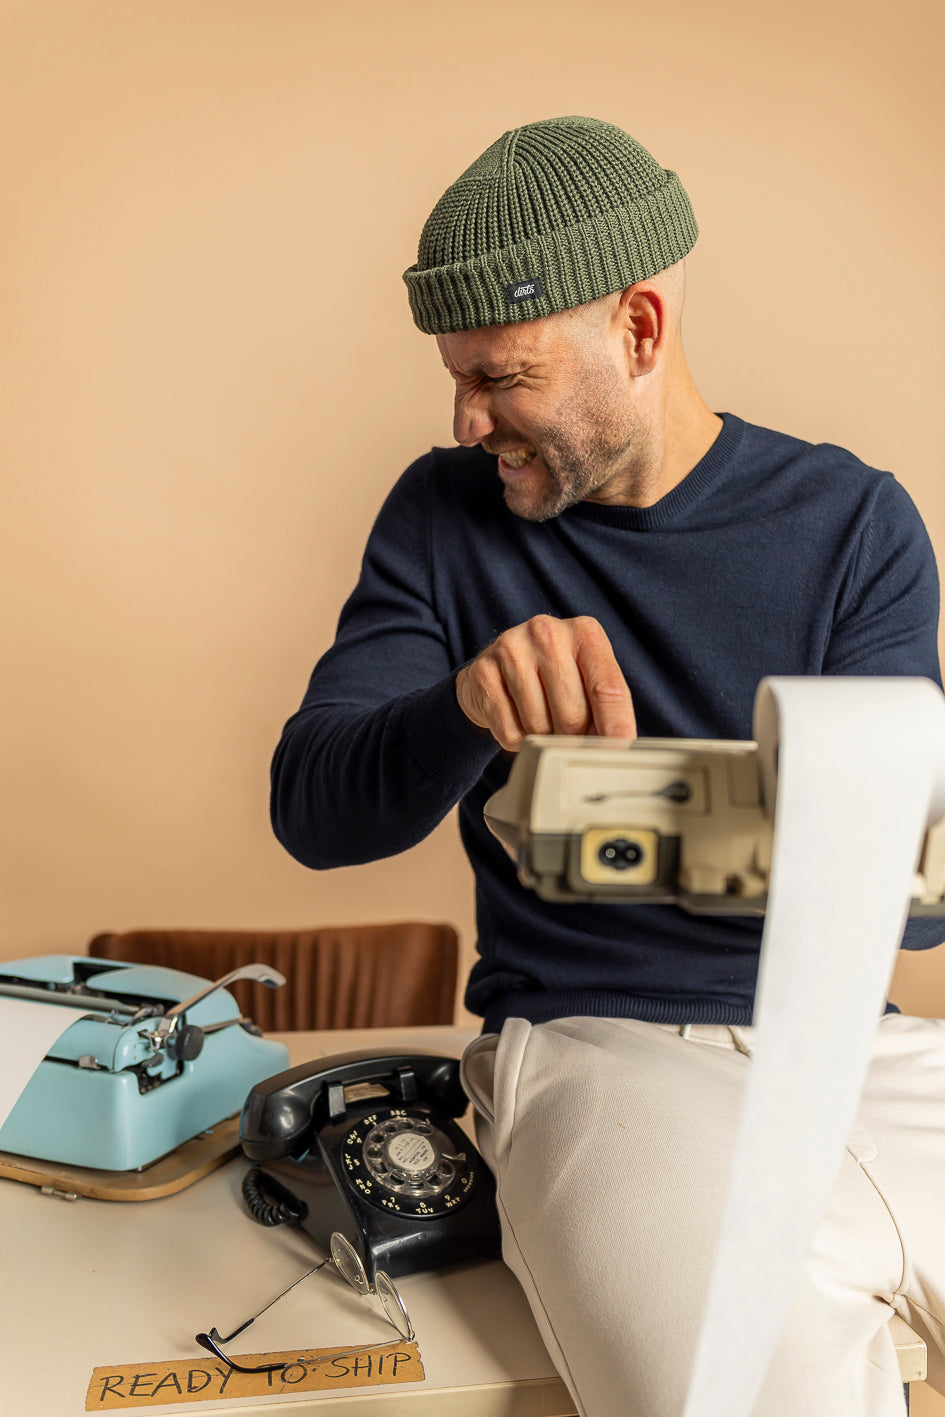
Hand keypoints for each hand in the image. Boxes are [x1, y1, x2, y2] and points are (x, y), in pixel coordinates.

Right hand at [456, 615, 636, 751]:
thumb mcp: (585, 680)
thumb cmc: (551, 679)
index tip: (616, 757)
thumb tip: (620, 748)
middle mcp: (548, 632)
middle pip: (573, 716)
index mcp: (585, 632)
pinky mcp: (483, 672)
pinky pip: (509, 731)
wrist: (495, 668)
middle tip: (565, 732)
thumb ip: (607, 708)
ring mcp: (511, 649)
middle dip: (572, 737)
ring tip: (537, 720)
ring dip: (541, 739)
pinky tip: (515, 719)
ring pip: (539, 727)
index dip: (616, 730)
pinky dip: (515, 740)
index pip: (609, 691)